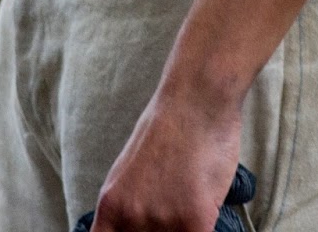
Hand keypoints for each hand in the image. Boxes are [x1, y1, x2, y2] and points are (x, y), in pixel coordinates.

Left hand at [91, 85, 240, 231]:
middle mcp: (130, 218)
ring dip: (185, 230)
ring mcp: (161, 221)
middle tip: (171, 217)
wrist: (195, 99)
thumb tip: (128, 228)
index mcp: (111, 206)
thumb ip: (127, 207)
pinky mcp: (194, 222)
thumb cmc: (168, 129)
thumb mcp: (130, 170)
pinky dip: (205, 230)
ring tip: (191, 209)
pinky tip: (206, 216)